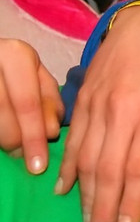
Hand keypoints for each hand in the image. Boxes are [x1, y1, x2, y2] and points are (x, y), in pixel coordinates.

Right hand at [0, 39, 62, 172]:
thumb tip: (51, 131)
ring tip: (12, 147)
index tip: (39, 166)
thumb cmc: (15, 68)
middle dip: (16, 141)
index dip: (34, 137)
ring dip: (3, 139)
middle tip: (24, 157)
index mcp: (15, 55)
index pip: (27, 104)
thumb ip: (48, 100)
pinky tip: (1, 138)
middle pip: (3, 113)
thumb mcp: (36, 76)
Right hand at [60, 5, 139, 221]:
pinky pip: (72, 141)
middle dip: (104, 209)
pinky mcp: (82, 101)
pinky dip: (68, 169)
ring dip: (85, 196)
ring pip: (87, 160)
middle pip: (109, 170)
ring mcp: (97, 107)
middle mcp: (121, 114)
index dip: (134, 202)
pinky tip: (64, 191)